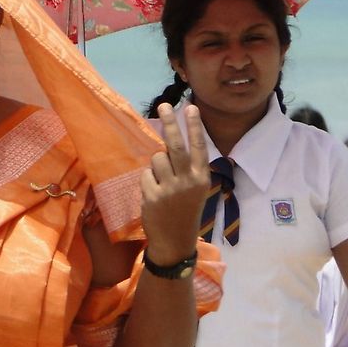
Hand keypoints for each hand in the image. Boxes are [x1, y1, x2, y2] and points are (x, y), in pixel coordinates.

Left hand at [140, 104, 209, 264]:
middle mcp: (188, 181)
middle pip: (176, 145)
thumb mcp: (194, 190)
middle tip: (163, 106)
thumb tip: (168, 142)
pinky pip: (145, 175)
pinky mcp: (153, 196)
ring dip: (155, 164)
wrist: (175, 241)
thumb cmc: (184, 211)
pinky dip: (147, 181)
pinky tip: (154, 195)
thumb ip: (185, 168)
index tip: (190, 107)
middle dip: (169, 123)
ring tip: (161, 181)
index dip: (194, 126)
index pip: (198, 147)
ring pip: (157, 159)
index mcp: (202, 178)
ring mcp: (170, 189)